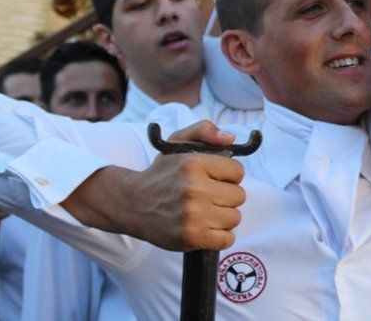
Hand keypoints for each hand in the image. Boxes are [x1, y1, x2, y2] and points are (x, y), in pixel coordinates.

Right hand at [62, 120, 246, 251]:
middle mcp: (194, 189)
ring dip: (223, 216)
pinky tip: (206, 227)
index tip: (216, 178)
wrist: (132, 204)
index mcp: (193, 164)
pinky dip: (220, 236)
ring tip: (206, 211)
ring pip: (234, 217)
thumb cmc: (160, 174)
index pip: (237, 171)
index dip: (229, 175)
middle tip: (209, 195)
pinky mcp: (191, 237)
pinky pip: (227, 239)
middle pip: (238, 196)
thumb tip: (230, 138)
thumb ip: (204, 130)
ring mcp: (193, 215)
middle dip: (227, 195)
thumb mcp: (177, 143)